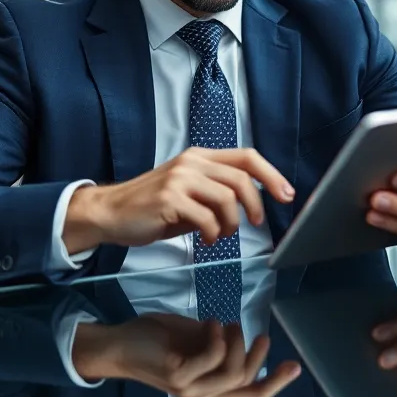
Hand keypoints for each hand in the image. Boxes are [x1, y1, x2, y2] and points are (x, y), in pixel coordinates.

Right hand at [63, 148, 294, 253]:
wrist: (110, 212)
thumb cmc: (151, 207)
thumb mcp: (187, 192)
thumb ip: (215, 192)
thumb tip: (249, 205)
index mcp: (199, 157)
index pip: (246, 157)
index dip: (271, 175)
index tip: (286, 194)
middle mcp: (191, 162)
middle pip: (241, 178)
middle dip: (256, 205)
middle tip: (255, 224)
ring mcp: (179, 179)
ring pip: (227, 199)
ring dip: (230, 224)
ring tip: (218, 234)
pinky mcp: (169, 199)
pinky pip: (207, 219)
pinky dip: (212, 234)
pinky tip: (204, 239)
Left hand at [73, 314, 301, 396]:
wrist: (118, 344)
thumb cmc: (155, 340)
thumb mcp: (193, 339)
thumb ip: (215, 341)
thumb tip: (234, 332)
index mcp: (209, 389)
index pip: (250, 393)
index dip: (276, 382)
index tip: (294, 366)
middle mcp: (202, 394)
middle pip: (247, 383)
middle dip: (259, 356)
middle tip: (260, 334)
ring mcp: (190, 387)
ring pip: (233, 371)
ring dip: (237, 342)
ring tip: (227, 323)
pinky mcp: (177, 374)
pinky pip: (211, 357)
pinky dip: (218, 336)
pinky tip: (211, 322)